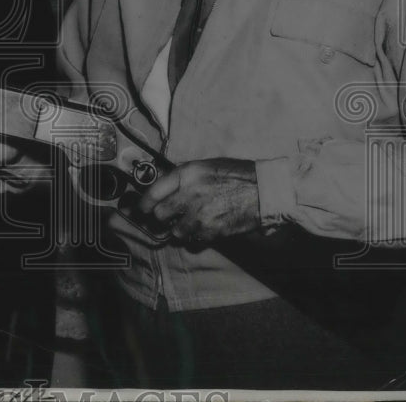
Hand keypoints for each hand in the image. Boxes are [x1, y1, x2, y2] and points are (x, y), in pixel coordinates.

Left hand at [138, 158, 260, 243]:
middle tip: (167, 216)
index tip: (142, 209)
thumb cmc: (235, 175)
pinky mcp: (212, 231)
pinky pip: (193, 240)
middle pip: (160, 215)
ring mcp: (200, 215)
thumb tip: (163, 188)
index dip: (144, 203)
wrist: (263, 191)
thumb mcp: (205, 166)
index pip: (154, 192)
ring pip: (175, 232)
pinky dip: (195, 237)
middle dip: (161, 217)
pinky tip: (203, 227)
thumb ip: (182, 177)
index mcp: (187, 174)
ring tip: (189, 222)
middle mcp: (189, 194)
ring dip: (179, 229)